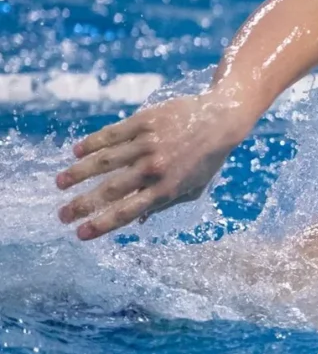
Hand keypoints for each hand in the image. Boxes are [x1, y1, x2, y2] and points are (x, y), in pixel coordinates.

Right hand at [56, 93, 244, 239]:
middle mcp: (154, 168)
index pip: (127, 212)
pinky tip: (76, 152)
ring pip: (104, 161)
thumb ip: (164, 204)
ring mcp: (148, 144)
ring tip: (60, 183)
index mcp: (167, 189)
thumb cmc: (208, 159)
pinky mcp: (144, 121)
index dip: (101, 224)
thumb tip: (137, 221)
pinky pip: (112, 134)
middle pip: (110, 190)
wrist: (221, 119)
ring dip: (78, 173)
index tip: (80, 233)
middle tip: (61, 215)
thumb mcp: (193, 188)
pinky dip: (92, 144)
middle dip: (82, 205)